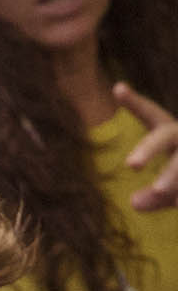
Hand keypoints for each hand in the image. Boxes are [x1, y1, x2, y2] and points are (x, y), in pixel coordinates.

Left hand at [118, 83, 177, 209]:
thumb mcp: (174, 191)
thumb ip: (155, 197)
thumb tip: (134, 203)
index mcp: (173, 135)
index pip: (153, 116)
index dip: (136, 103)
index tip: (117, 87)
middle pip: (166, 134)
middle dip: (149, 148)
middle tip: (130, 164)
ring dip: (174, 174)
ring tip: (159, 189)